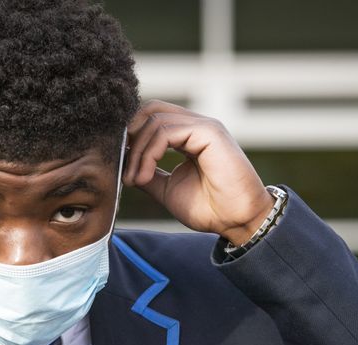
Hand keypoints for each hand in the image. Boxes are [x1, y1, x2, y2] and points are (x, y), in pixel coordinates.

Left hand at [123, 100, 274, 244]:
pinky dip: (148, 154)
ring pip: (155, 121)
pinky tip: (144, 177)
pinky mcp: (209, 132)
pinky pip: (166, 132)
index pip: (152, 117)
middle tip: (124, 167)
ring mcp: (204, 126)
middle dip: (130, 136)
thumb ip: (148, 173)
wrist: (237, 221)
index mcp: (188, 135)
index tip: (120, 163)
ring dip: (137, 152)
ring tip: (135, 180)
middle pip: (151, 109)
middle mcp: (196, 126)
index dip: (131, 135)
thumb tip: (126, 167)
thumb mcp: (167, 189)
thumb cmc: (210, 208)